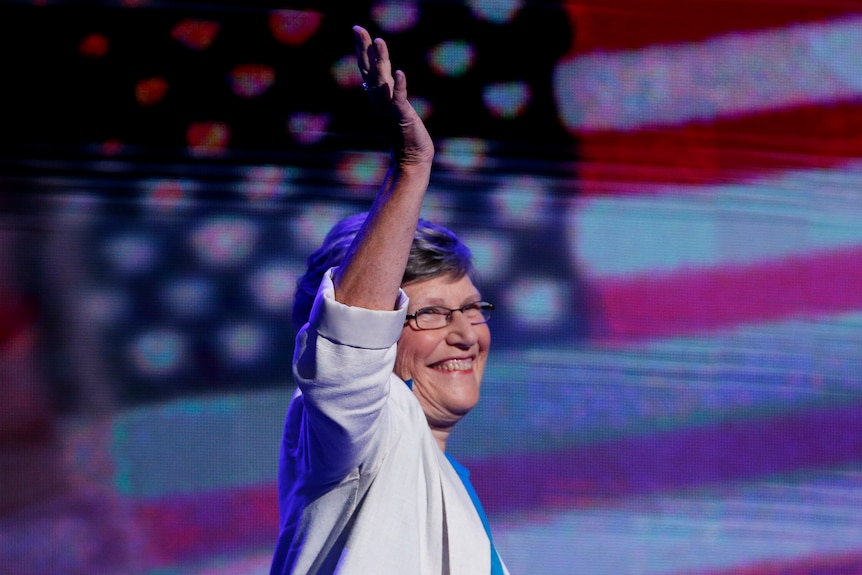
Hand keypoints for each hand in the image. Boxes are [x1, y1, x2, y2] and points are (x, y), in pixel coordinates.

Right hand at [353, 25, 433, 166]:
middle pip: (369, 68)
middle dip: (364, 48)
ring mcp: (389, 105)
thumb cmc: (402, 130)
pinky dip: (399, 85)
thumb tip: (373, 77)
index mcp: (376, 93)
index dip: (361, 47)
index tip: (357, 28)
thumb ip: (383, 89)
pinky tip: (400, 72)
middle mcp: (379, 97)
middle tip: (358, 28)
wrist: (410, 154)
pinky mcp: (402, 113)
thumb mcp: (390, 104)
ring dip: (381, 60)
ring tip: (380, 42)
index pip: (366, 66)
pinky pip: (399, 97)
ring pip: (382, 79)